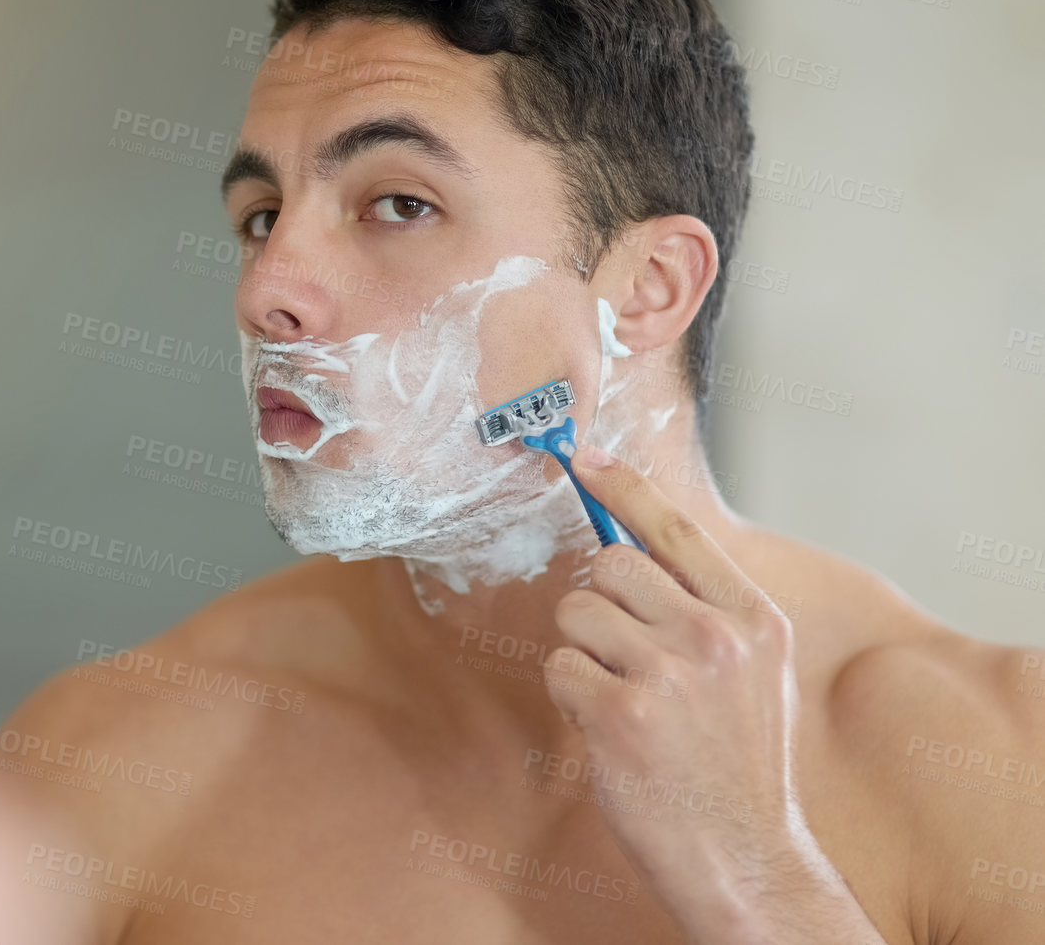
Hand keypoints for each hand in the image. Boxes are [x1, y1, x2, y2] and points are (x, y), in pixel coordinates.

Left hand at [541, 444, 881, 943]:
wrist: (745, 857)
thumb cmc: (738, 764)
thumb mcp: (754, 672)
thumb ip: (704, 607)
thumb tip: (630, 542)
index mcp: (752, 619)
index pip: (675, 528)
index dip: (622, 486)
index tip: (584, 457)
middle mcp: (713, 636)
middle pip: (608, 564)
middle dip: (600, 604)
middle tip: (626, 659)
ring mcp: (666, 674)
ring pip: (575, 613)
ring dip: (584, 654)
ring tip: (626, 703)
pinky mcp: (620, 714)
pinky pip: (559, 668)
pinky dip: (572, 697)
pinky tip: (611, 732)